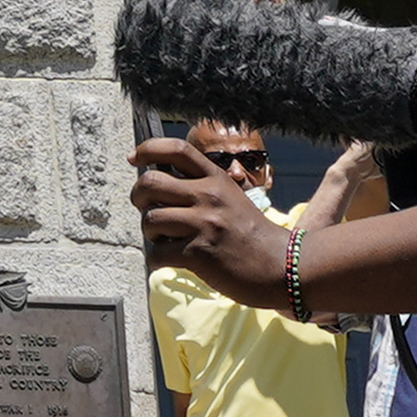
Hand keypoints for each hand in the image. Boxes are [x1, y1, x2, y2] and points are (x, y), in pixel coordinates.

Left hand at [131, 135, 282, 298]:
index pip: (176, 149)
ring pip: (149, 219)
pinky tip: (172, 259)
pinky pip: (156, 253)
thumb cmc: (251, 235)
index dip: (148, 149)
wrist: (282, 267)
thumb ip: (200, 187)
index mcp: (216, 179)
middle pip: (149, 182)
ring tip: (166, 239)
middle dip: (138, 197)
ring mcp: (203, 224)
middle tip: (147, 209)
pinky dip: (157, 259)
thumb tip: (156, 182)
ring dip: (150, 232)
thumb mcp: (231, 198)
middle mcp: (208, 196)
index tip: (134, 158)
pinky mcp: (198, 253)